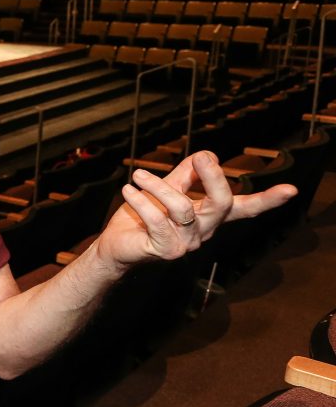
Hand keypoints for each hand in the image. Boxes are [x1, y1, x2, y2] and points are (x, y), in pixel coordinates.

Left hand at [96, 151, 295, 268]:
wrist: (116, 245)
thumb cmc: (142, 217)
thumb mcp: (166, 190)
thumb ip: (185, 175)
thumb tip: (205, 155)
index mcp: (208, 215)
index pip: (243, 208)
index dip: (267, 200)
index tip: (291, 190)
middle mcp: (203, 230)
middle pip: (222, 203)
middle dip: (215, 178)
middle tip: (202, 158)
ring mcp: (186, 243)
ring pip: (183, 209)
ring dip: (159, 186)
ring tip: (138, 175)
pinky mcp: (165, 250)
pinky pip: (157, 221)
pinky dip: (141, 201)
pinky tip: (128, 190)